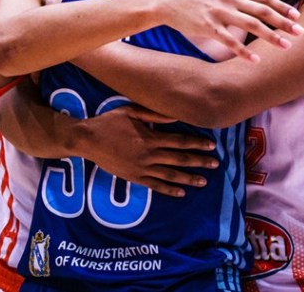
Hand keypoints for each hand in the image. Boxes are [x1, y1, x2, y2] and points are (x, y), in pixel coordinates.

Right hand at [70, 104, 219, 197]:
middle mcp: (149, 154)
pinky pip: (155, 185)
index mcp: (150, 137)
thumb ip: (154, 113)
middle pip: (179, 159)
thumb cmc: (110, 122)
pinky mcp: (134, 177)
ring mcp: (142, 168)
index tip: (211, 146)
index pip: (180, 141)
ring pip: (170, 174)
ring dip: (188, 178)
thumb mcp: (131, 110)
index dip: (197, 143)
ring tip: (203, 181)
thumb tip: (176, 115)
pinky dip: (169, 190)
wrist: (88, 140)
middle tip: (215, 164)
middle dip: (199, 161)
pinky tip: (181, 192)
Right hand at [157, 0, 303, 62]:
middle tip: (301, 33)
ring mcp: (219, 12)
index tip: (298, 17)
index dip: (283, 7)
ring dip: (271, 37)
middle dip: (284, 23)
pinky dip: (243, 51)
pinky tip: (256, 59)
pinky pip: (230, 40)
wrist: (168, 1)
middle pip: (263, 12)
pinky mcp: (208, 27)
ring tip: (286, 47)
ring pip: (251, 25)